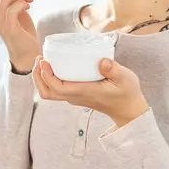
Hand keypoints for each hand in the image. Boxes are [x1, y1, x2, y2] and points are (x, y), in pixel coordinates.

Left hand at [32, 55, 148, 127]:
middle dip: (38, 76)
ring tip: (42, 60)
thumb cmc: (127, 93)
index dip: (47, 76)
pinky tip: (52, 65)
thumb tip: (102, 61)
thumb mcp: (125, 78)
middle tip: (39, 58)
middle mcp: (76, 96)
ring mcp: (75, 97)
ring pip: (50, 93)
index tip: (44, 61)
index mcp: (84, 92)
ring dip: (41, 78)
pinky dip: (48, 79)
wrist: (129, 110)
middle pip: (47, 92)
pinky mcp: (76, 95)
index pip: (58, 88)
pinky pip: (56, 90)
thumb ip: (114, 69)